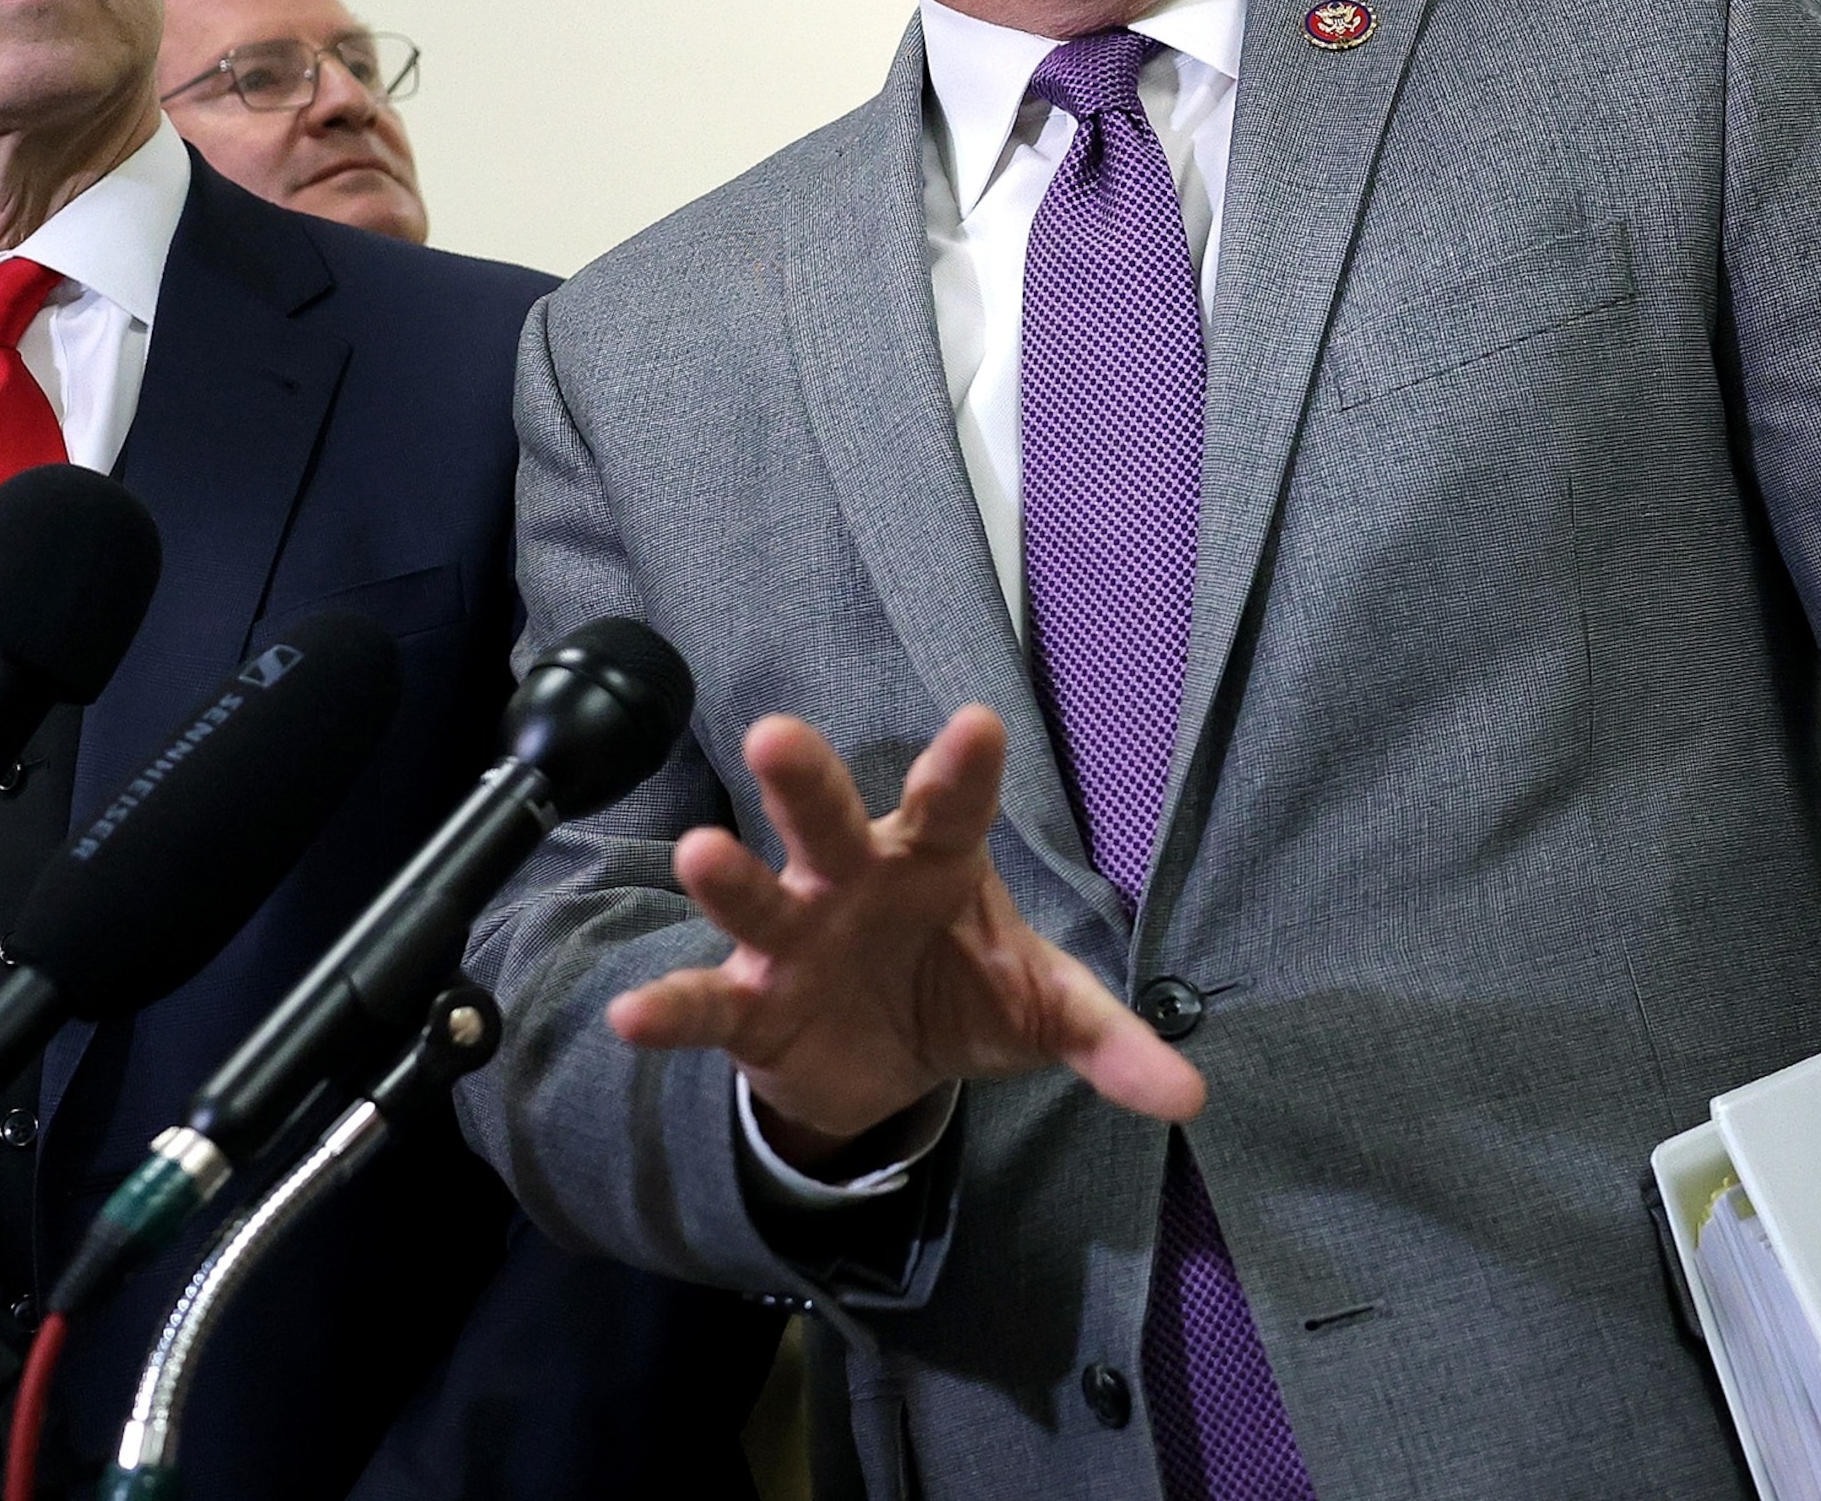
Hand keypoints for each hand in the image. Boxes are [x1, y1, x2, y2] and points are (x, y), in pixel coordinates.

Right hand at [607, 706, 1205, 1162]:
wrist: (884, 1063)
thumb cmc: (961, 992)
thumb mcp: (1040, 1013)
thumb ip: (1107, 1040)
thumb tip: (1190, 1095)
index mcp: (932, 861)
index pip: (952, 807)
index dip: (963, 769)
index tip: (978, 726)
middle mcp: (853, 881)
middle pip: (828, 822)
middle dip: (808, 783)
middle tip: (778, 735)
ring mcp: (795, 940)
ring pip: (759, 899)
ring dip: (730, 879)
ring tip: (700, 851)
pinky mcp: (750, 1008)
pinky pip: (706, 1004)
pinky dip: (670, 1010)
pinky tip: (630, 1019)